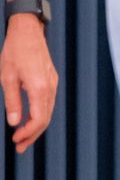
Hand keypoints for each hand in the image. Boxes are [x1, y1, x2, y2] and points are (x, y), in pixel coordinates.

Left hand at [3, 17, 56, 152]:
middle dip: (32, 135)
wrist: (28, 31)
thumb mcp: (7, 77)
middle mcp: (50, 87)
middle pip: (45, 119)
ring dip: (36, 126)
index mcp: (39, 88)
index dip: (27, 133)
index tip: (15, 140)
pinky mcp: (50, 80)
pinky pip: (48, 103)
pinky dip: (40, 115)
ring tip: (23, 137)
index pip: (38, 119)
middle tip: (19, 147)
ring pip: (48, 112)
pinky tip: (29, 118)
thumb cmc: (15, 52)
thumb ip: (12, 101)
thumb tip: (14, 122)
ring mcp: (52, 83)